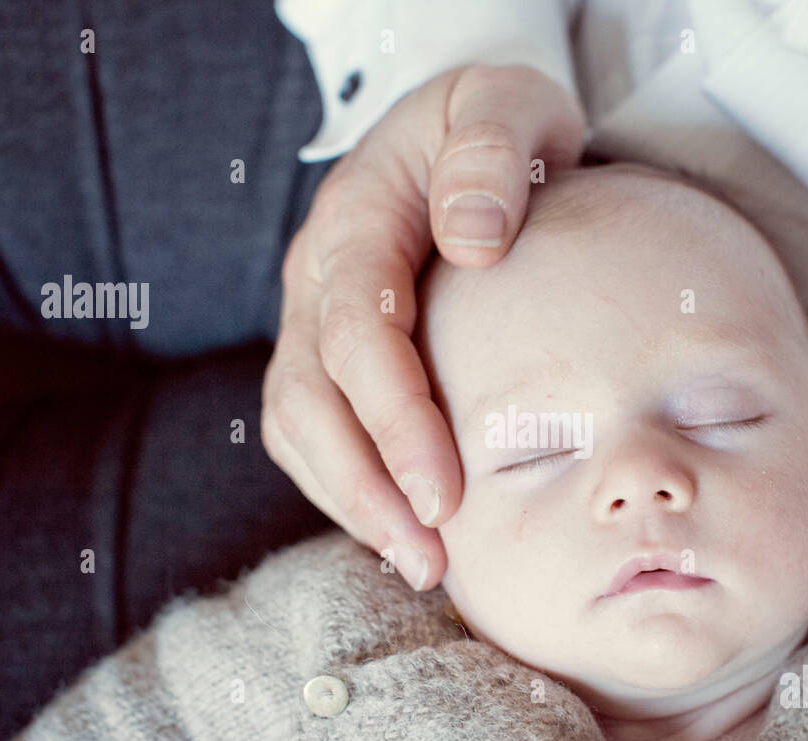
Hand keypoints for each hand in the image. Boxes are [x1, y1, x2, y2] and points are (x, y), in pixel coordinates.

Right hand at [262, 64, 584, 590]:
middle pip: (310, 397)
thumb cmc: (503, 129)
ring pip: (298, 426)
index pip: (357, 333)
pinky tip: (406, 531)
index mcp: (357, 219)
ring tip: (423, 566)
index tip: (447, 493)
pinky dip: (351, 490)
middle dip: (365, 487)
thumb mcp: (510, 107)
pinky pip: (313, 434)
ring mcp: (314, 320)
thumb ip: (492, 155)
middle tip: (432, 560)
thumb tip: (473, 241)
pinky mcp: (328, 356)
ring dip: (352, 504)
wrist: (471, 134)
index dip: (394, 420)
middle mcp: (317, 278)